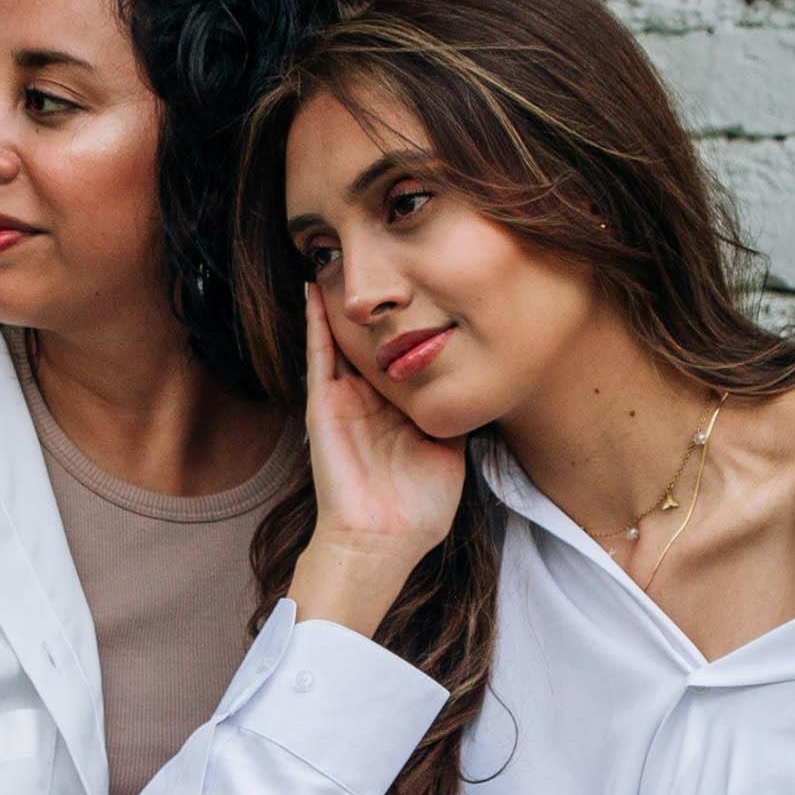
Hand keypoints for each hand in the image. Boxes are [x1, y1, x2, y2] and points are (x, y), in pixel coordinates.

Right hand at [288, 283, 466, 635]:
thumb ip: (456, 416)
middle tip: (383, 252)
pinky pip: (318, 356)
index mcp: (396, 409)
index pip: (401, 354)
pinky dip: (313, 323)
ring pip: (343, 338)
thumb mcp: (450, 452)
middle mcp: (368, 399)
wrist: (382, 543)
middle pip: (372, 339)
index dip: (410, 320)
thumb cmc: (416, 511)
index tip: (427, 281)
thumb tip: (482, 387)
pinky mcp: (322, 406)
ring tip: (341, 257)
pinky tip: (313, 290)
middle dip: (376, 302)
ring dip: (341, 301)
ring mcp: (343, 400)